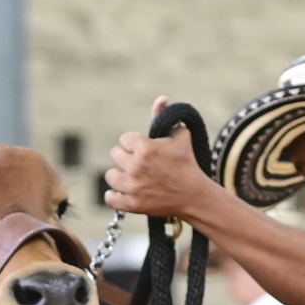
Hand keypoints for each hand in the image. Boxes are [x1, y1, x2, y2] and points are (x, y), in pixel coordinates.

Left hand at [104, 95, 219, 225]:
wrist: (194, 195)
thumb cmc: (187, 163)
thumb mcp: (180, 136)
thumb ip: (166, 116)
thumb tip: (161, 99)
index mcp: (145, 148)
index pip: (125, 139)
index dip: (134, 143)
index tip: (143, 149)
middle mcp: (136, 166)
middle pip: (115, 155)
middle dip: (126, 157)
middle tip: (138, 163)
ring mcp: (132, 187)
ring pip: (110, 176)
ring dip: (119, 176)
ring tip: (132, 177)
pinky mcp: (132, 205)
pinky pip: (110, 198)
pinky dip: (114, 196)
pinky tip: (123, 192)